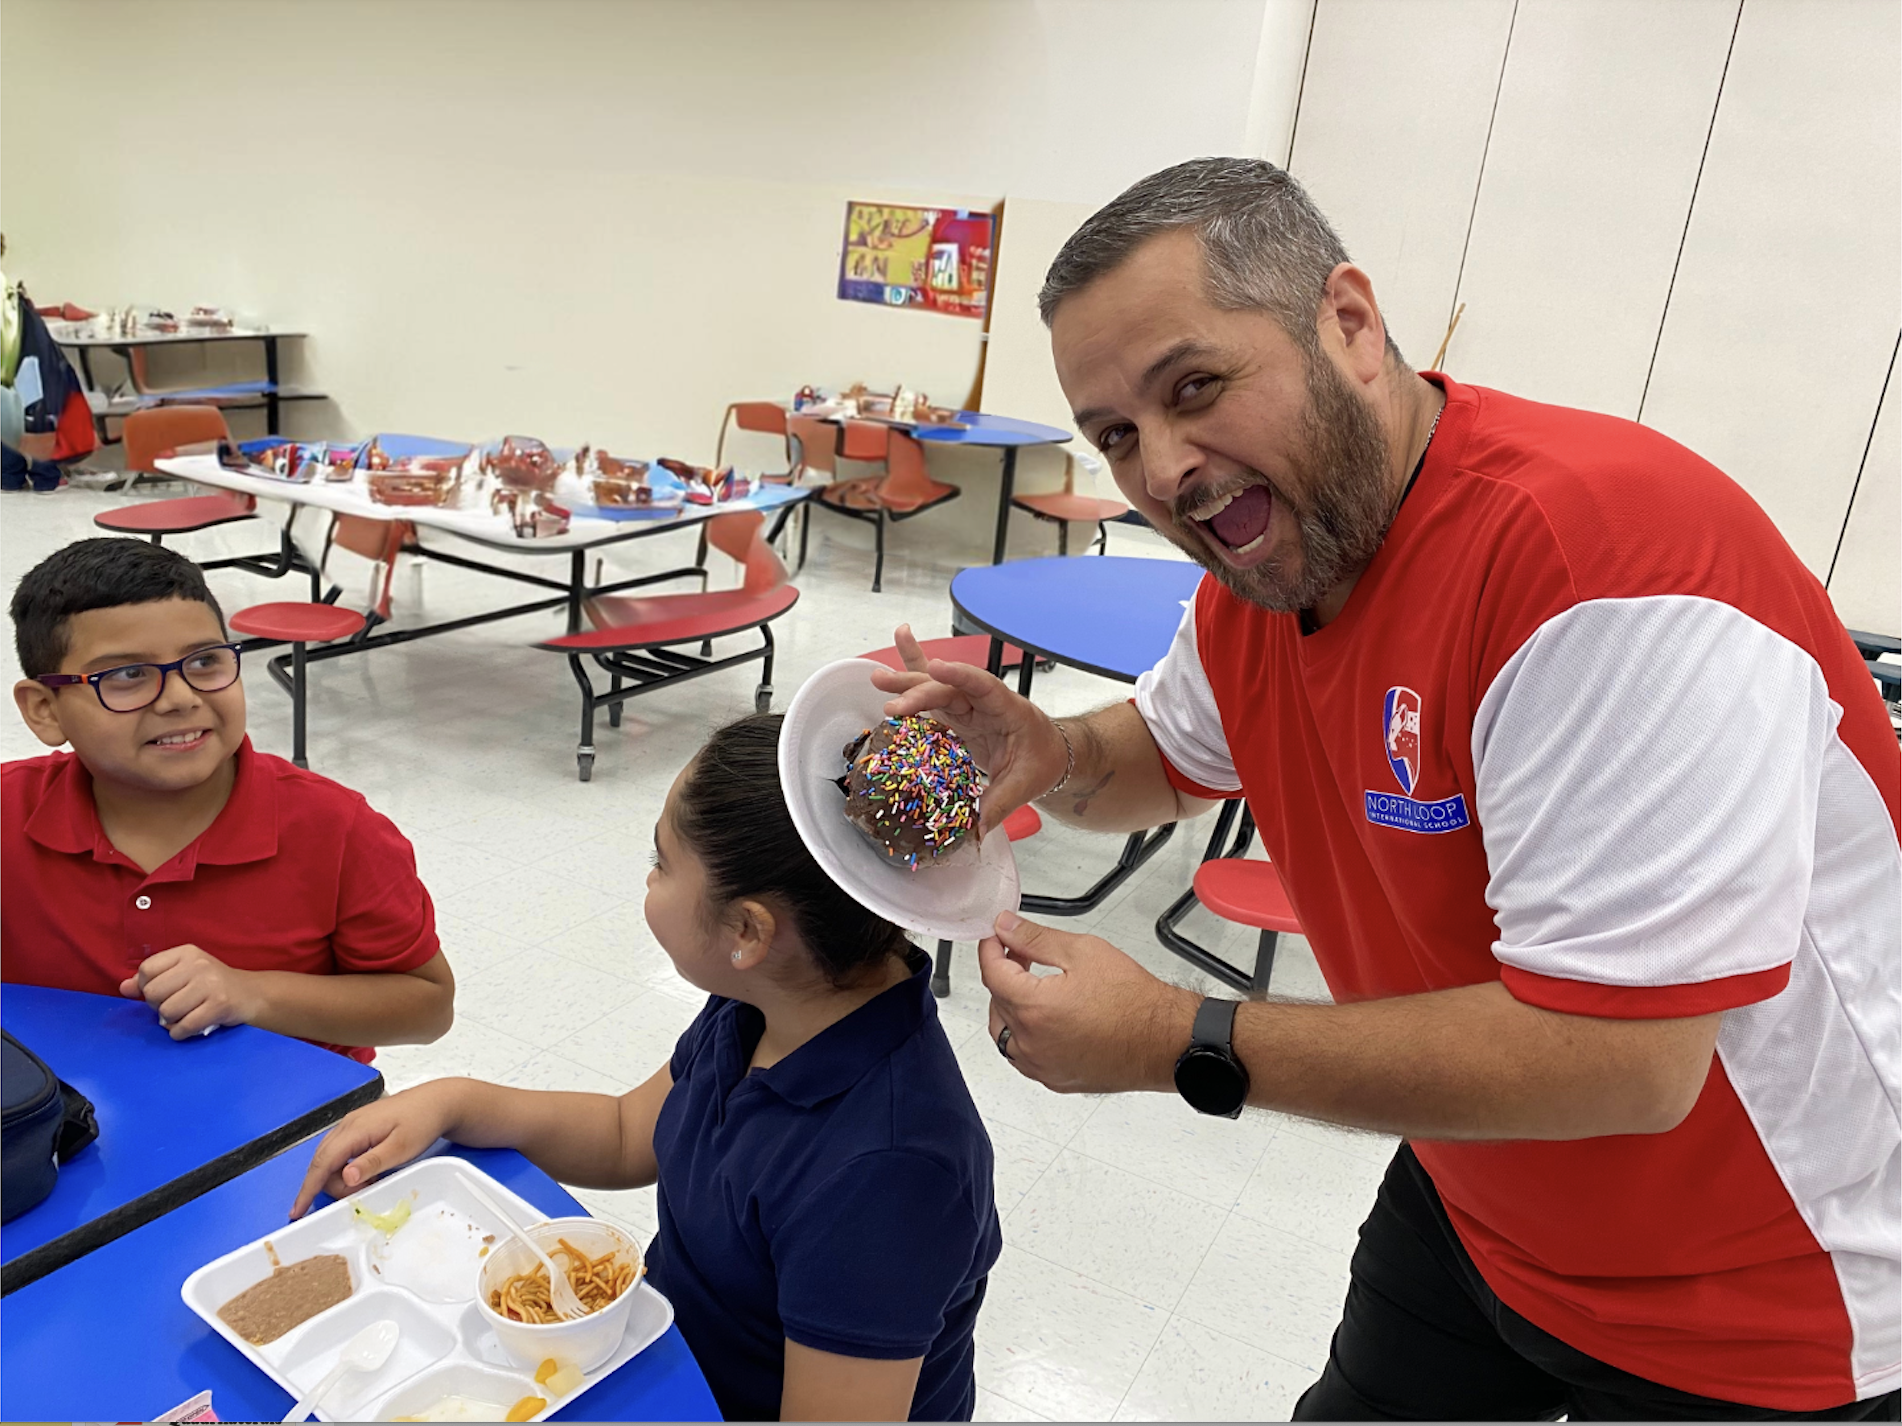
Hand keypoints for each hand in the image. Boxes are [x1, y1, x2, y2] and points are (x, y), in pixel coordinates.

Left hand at [118, 943, 258, 1039]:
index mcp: (187, 952)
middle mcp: (198, 964)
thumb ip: (152, 979)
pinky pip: (183, 1026)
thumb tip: (124, 988)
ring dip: (170, 1021)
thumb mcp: (182, 974)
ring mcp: (210, 984)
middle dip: (158, 1005)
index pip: (147, 970)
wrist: (251, 994)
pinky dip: (180, 1033)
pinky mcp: (219, 1005)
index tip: (163, 991)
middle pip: (153, 992)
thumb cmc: (211, 984)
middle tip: (174, 1006)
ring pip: (166, 1012)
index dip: (147, 986)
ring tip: (183, 1016)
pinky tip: (188, 1028)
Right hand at [291, 1079, 468, 1217]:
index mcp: (355, 1129)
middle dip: (331, 1185)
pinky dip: (345, 1167)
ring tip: (368, 1182)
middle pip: (322, 1162)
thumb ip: (372, 1162)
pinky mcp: (359, 1127)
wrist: (438, 1102)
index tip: (297, 1210)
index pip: (323, 1163)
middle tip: (362, 1191)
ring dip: (340, 1177)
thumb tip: (345, 1177)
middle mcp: (348, 1125)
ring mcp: (352, 1124)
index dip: (308, 1189)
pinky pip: (340, 1151)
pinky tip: (364, 1173)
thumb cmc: (422, 1122)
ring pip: (330, 1158)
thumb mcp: (401, 1148)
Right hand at [870, 624, 1066, 833]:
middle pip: (951, 688)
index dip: (961, 676)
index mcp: (1009, 709)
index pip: (984, 687)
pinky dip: (913, 682)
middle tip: (891, 700)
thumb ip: (998, 805)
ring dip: (907, 682)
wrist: (1052, 754)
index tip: (936, 669)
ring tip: (878, 678)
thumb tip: (975, 831)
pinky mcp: (958, 716)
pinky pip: (934, 697)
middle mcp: (985, 702)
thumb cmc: (1044, 760)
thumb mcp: (1025, 785)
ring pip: (937, 688)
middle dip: (920, 691)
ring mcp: (969, 707)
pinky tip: (895, 663)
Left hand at [981, 913, 1198, 1093]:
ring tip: (1030, 986)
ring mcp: (1043, 1068)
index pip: (991, 973)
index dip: (990, 948)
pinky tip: (1043, 1019)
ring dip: (1008, 1008)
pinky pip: (1024, 1058)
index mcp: (1033, 1010)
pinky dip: (1024, 1036)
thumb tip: (1007, 927)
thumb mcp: (1083, 952)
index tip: (996, 936)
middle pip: (996, 1002)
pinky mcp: (1057, 1081)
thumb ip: (1036, 938)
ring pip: (1004, 1035)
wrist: (1167, 1040)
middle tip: (1020, 954)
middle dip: (1003, 974)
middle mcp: (1032, 1044)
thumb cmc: (1136, 1002)